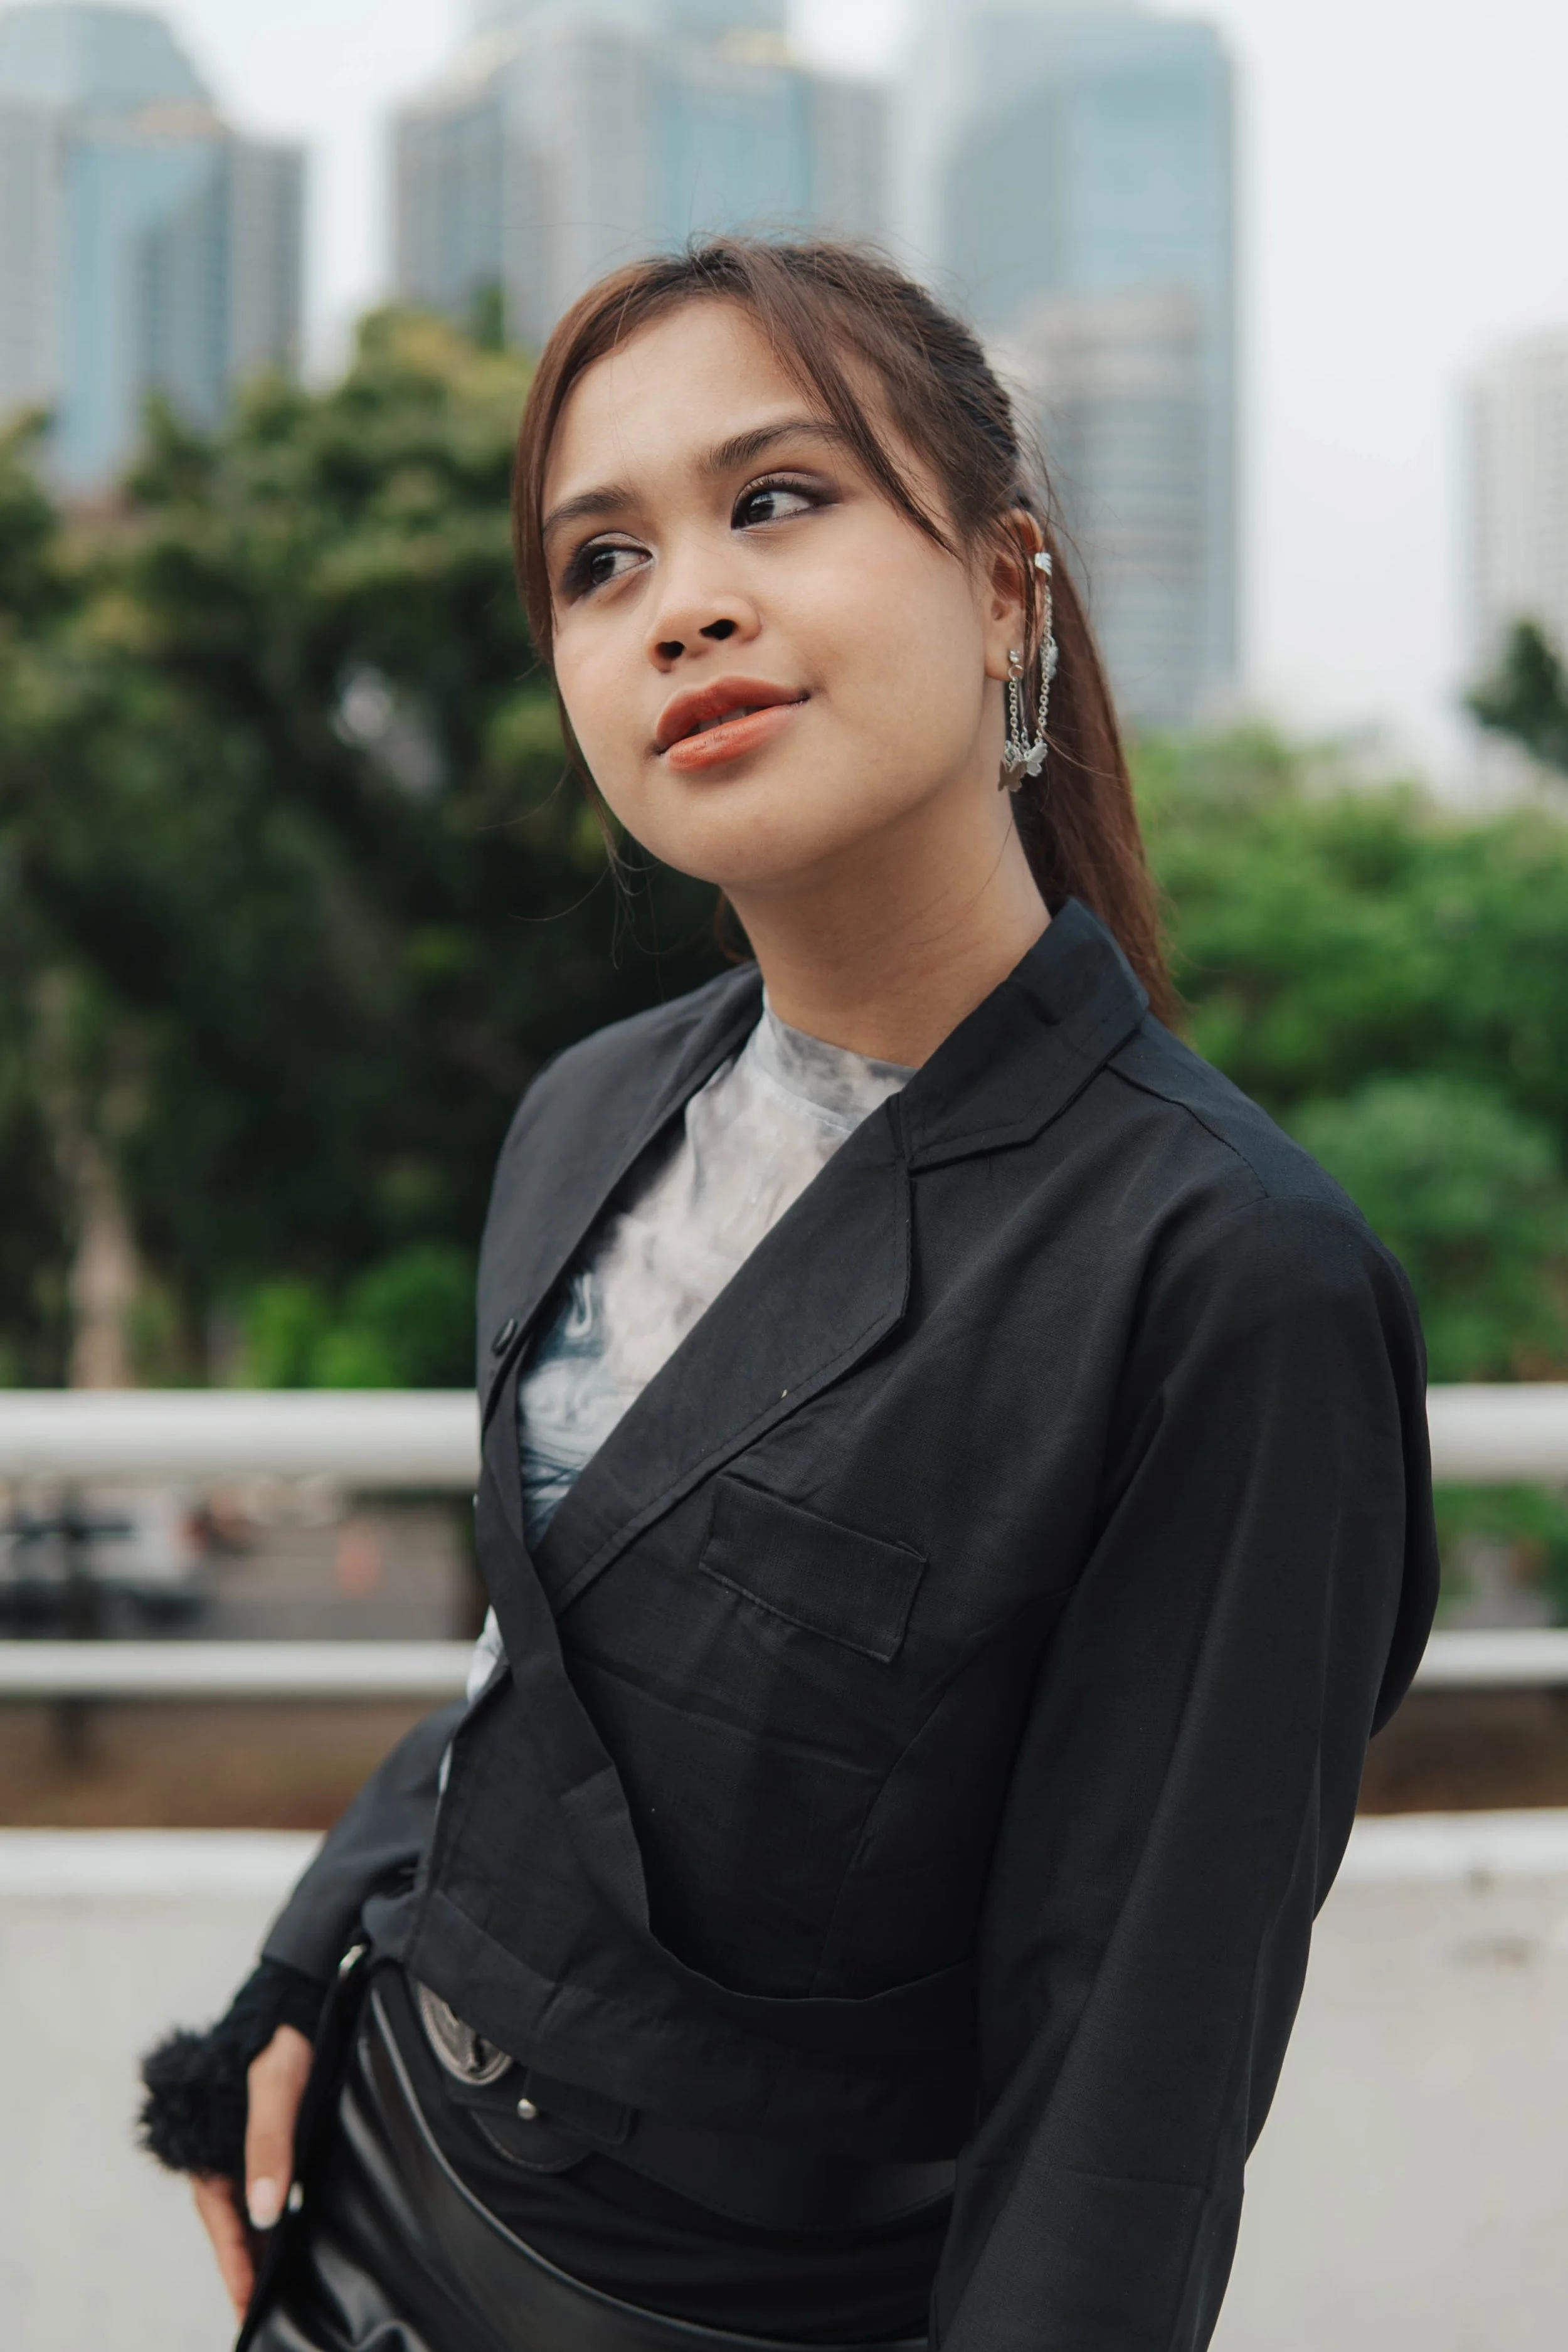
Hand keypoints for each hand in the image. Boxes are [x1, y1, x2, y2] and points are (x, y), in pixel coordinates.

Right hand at [189, 2023, 314, 2321]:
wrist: (293, 1999)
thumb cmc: (278, 2041)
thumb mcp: (273, 2090)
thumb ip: (268, 2146)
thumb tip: (263, 2213)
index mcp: (212, 2156)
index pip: (225, 2231)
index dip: (237, 2273)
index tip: (247, 2314)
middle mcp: (227, 2160)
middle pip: (238, 2229)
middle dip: (251, 2270)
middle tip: (273, 2314)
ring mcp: (250, 2152)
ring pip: (256, 2212)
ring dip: (267, 2247)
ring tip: (292, 2289)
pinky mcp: (276, 2141)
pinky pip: (273, 2190)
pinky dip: (281, 2218)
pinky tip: (303, 2235)